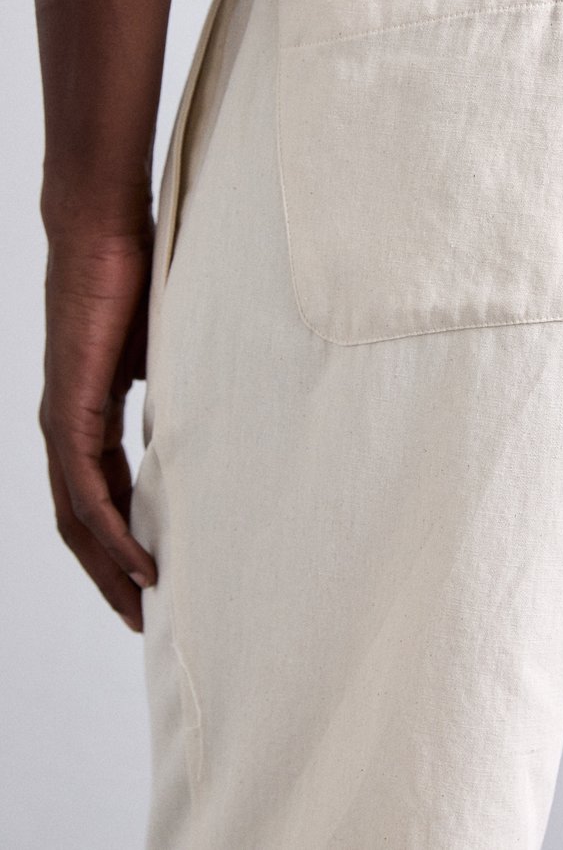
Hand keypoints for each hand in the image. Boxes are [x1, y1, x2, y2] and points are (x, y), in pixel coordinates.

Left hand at [39, 222, 158, 632]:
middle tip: (145, 619)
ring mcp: (62, 422)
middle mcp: (65, 427)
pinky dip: (112, 535)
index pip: (100, 496)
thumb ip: (175, 393)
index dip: (123, 541)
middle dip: (111, 575)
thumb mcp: (167, 355)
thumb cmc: (135, 279)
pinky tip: (140, 565)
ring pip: (79, 519)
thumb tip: (211, 416)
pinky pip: (86, 493)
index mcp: (87, 415)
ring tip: (144, 609)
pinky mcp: (68, 413)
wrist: (101, 231)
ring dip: (110, 569)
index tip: (156, 579)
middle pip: (82, 523)